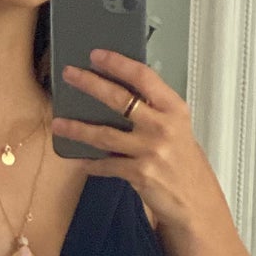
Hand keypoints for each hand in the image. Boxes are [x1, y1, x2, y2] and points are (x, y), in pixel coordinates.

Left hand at [50, 48, 228, 236]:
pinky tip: (80, 160)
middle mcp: (163, 127)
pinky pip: (107, 165)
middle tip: (70, 75)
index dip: (118, 63)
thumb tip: (118, 94)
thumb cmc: (184, 162)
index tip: (97, 55)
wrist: (196, 200)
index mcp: (174, 109)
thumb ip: (153, 111)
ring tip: (59, 123)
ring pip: (105, 134)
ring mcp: (151, 150)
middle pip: (120, 99)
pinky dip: (91, 163)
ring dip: (78, 128)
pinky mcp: (140, 173)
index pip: (144, 77)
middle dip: (91, 84)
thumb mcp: (176, 128)